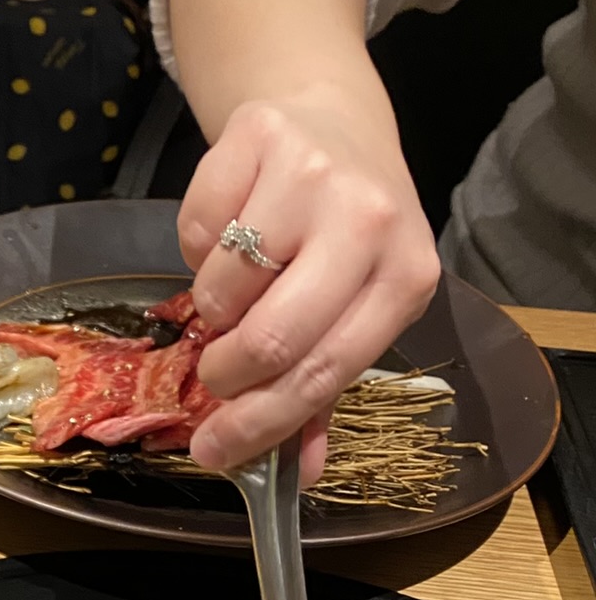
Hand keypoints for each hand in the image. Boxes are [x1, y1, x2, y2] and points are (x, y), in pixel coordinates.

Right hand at [179, 89, 438, 483]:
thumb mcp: (352, 308)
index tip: (213, 451)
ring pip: (223, 286)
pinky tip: (226, 233)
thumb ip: (321, 390)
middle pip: (272, 337)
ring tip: (235, 287)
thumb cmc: (343, 235)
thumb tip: (295, 474)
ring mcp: (315, 174)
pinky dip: (195, 247)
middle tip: (216, 374)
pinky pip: (196, 228)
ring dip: (212, 305)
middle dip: (227, 374)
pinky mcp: (261, 137)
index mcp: (404, 279)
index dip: (260, 422)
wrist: (334, 124)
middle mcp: (370, 222)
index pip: (324, 372)